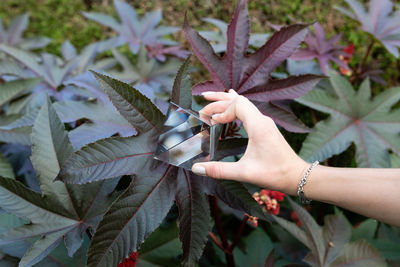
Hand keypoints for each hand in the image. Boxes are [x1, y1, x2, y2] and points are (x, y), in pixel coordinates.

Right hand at [192, 89, 308, 194]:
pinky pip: (248, 109)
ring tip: (209, 99)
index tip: (212, 123)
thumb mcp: (245, 173)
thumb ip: (219, 170)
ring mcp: (265, 122)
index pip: (237, 104)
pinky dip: (235, 105)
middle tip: (202, 108)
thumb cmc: (275, 174)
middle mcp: (262, 120)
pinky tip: (231, 98)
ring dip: (226, 101)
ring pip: (243, 103)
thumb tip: (197, 168)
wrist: (297, 176)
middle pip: (238, 100)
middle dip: (218, 102)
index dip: (222, 111)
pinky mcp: (265, 127)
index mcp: (259, 126)